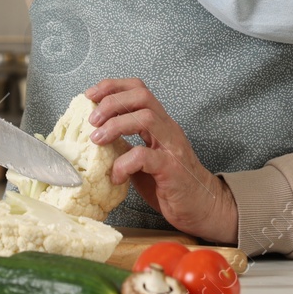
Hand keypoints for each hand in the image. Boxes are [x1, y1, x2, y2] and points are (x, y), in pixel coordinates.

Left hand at [86, 78, 237, 244]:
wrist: (202, 206)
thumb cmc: (169, 184)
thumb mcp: (143, 159)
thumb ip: (125, 146)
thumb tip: (93, 138)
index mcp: (160, 123)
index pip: (139, 89)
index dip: (113, 87)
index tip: (90, 96)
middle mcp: (168, 129)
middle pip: (142, 96)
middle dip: (112, 102)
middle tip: (92, 120)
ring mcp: (172, 147)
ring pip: (145, 118)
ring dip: (115, 125)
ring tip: (97, 141)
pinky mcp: (172, 168)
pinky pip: (144, 157)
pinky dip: (124, 164)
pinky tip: (115, 176)